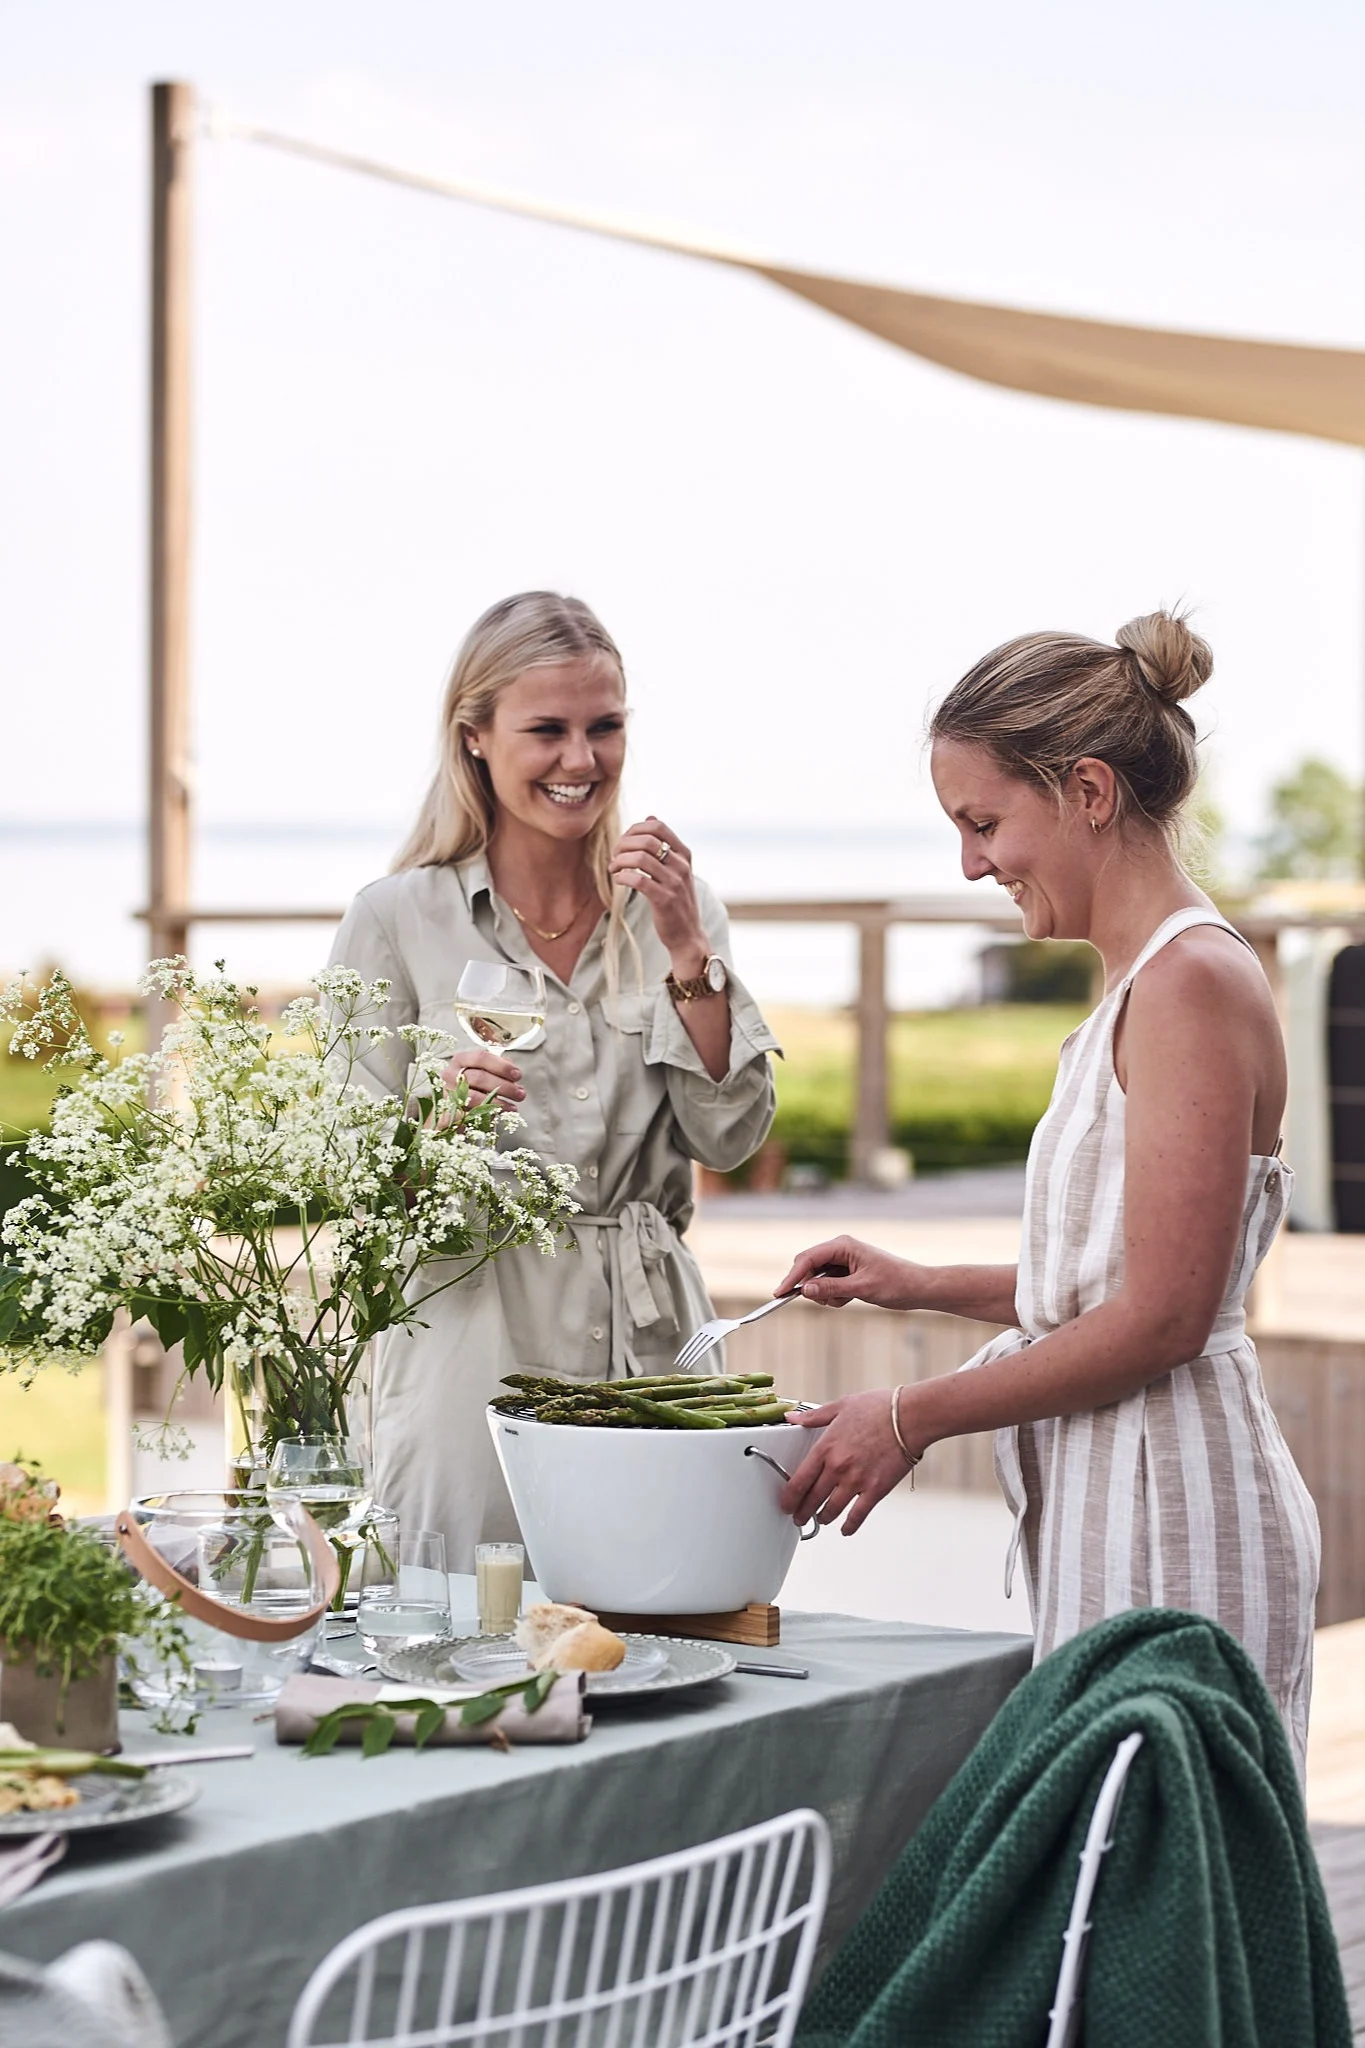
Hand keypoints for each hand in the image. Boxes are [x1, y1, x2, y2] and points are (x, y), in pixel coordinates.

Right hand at [439, 1048, 524, 1112]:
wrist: (450, 1106)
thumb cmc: (471, 1085)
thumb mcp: (483, 1071)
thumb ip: (497, 1068)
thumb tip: (512, 1070)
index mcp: (461, 1059)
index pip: (481, 1057)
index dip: (502, 1066)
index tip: (517, 1075)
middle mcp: (450, 1074)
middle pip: (480, 1077)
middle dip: (504, 1086)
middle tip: (520, 1094)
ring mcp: (447, 1093)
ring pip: (474, 1097)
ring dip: (498, 1102)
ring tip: (513, 1107)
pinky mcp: (447, 1111)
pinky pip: (468, 1113)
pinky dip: (485, 1114)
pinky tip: (498, 1115)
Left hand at [608, 817, 707, 964]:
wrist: (687, 935)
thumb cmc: (676, 901)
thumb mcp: (676, 869)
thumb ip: (665, 845)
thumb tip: (651, 816)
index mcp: (684, 854)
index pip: (658, 826)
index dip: (635, 829)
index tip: (624, 842)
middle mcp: (682, 866)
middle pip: (646, 839)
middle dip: (623, 845)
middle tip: (614, 857)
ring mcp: (674, 883)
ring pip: (640, 858)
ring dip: (620, 861)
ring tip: (614, 869)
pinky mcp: (664, 899)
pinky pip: (638, 880)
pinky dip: (623, 877)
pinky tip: (619, 880)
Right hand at [774, 1237, 928, 1311]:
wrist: (917, 1288)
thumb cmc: (895, 1283)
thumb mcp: (861, 1288)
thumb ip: (831, 1288)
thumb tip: (804, 1291)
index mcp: (843, 1245)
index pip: (808, 1259)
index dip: (793, 1277)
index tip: (780, 1293)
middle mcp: (840, 1250)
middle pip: (809, 1267)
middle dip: (810, 1286)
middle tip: (820, 1300)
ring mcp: (843, 1261)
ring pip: (817, 1279)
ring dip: (825, 1294)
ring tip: (846, 1298)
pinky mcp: (847, 1273)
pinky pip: (828, 1286)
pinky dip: (834, 1296)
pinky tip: (851, 1298)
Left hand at [779, 1388, 919, 1535]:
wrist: (910, 1417)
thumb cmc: (879, 1408)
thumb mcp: (841, 1406)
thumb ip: (813, 1416)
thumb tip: (791, 1416)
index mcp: (826, 1447)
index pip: (799, 1480)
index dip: (789, 1497)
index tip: (785, 1503)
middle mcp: (838, 1467)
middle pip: (812, 1499)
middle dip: (802, 1512)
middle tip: (798, 1517)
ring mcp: (857, 1481)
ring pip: (831, 1509)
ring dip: (822, 1518)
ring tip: (819, 1520)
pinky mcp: (876, 1490)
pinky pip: (858, 1515)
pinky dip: (849, 1526)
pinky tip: (845, 1530)